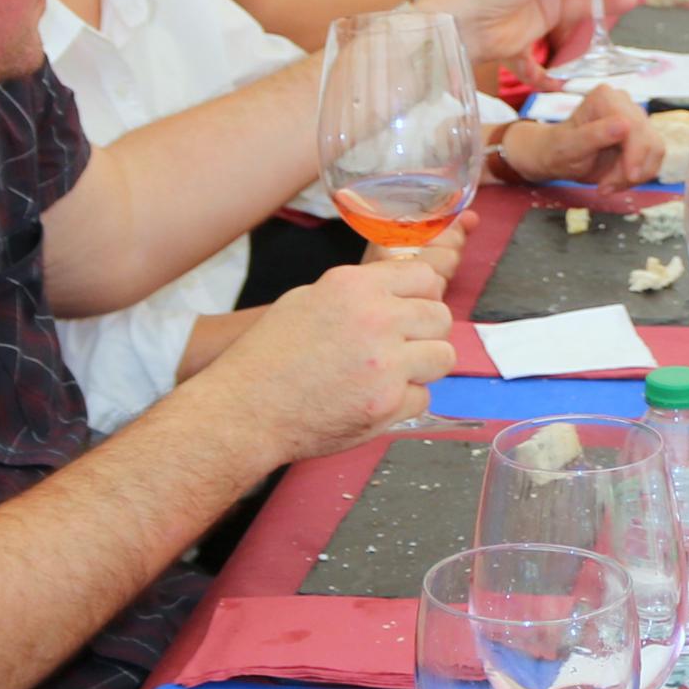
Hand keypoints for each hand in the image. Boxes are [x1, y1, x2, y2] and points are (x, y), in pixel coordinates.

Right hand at [220, 255, 455, 456]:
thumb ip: (356, 295)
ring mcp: (386, 363)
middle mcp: (376, 318)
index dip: (420, 296)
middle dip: (426, 332)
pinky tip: (372, 399)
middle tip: (402, 347)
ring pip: (443, 356)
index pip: (425, 277)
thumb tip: (395, 295)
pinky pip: (423, 397)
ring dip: (423, 367)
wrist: (245, 411)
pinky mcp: (388, 403)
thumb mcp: (306, 301)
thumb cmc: (267, 358)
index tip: (410, 311)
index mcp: (354, 286)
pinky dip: (404, 402)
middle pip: (441, 316)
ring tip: (391, 374)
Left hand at [500, 84, 660, 190]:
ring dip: (633, 176)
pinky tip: (614, 181)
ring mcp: (635, 119)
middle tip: (606, 187)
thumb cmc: (558, 149)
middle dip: (630, 171)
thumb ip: (595, 135)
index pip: (634, 126)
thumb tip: (624, 125)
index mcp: (605, 98)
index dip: (636, 154)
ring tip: (607, 185)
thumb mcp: (570, 147)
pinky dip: (636, 176)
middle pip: (648, 140)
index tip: (629, 177)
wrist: (557, 158)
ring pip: (654, 151)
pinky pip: (651, 160)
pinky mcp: (641, 136)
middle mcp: (624, 103)